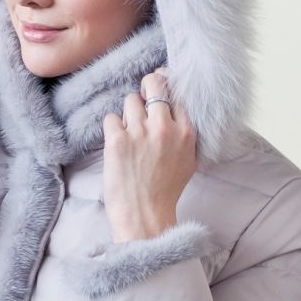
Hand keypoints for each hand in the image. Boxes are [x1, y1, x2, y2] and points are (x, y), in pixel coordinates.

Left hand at [102, 66, 198, 242]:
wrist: (145, 216)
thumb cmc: (165, 191)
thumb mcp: (189, 160)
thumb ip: (186, 133)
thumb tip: (177, 109)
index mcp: (186, 132)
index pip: (177, 91)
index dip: (165, 87)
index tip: (158, 92)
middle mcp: (164, 128)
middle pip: (154, 84)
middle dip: (146, 88)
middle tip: (141, 100)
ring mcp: (140, 133)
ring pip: (130, 99)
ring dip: (128, 113)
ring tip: (130, 133)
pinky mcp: (117, 140)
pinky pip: (111, 117)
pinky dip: (112, 128)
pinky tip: (117, 144)